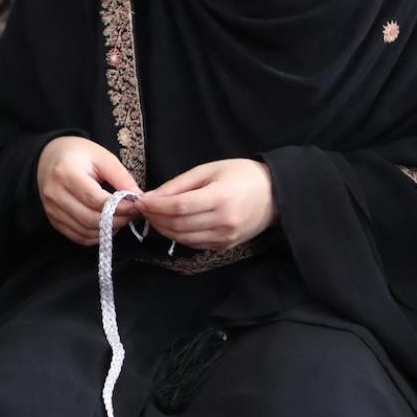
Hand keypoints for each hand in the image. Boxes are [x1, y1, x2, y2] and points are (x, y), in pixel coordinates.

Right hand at [36, 136, 141, 245]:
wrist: (48, 157)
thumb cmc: (78, 155)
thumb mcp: (102, 157)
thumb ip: (121, 177)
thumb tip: (137, 198)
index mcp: (66, 173)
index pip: (96, 200)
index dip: (119, 207)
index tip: (135, 206)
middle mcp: (55, 194)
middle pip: (90, 219)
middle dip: (116, 220)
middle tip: (130, 214)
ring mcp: (51, 209)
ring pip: (84, 231)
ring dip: (107, 230)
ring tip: (119, 219)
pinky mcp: (52, 219)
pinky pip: (77, 236)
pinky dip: (94, 236)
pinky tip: (105, 226)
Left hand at [139, 159, 275, 250]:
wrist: (275, 193)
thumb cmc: (241, 175)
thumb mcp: (209, 170)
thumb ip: (179, 184)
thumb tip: (151, 197)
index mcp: (220, 198)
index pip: (178, 207)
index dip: (155, 206)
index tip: (140, 200)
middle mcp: (223, 222)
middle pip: (178, 225)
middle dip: (155, 217)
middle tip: (143, 208)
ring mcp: (225, 237)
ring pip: (183, 239)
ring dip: (163, 229)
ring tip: (153, 216)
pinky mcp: (225, 246)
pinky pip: (194, 245)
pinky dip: (178, 236)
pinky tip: (171, 224)